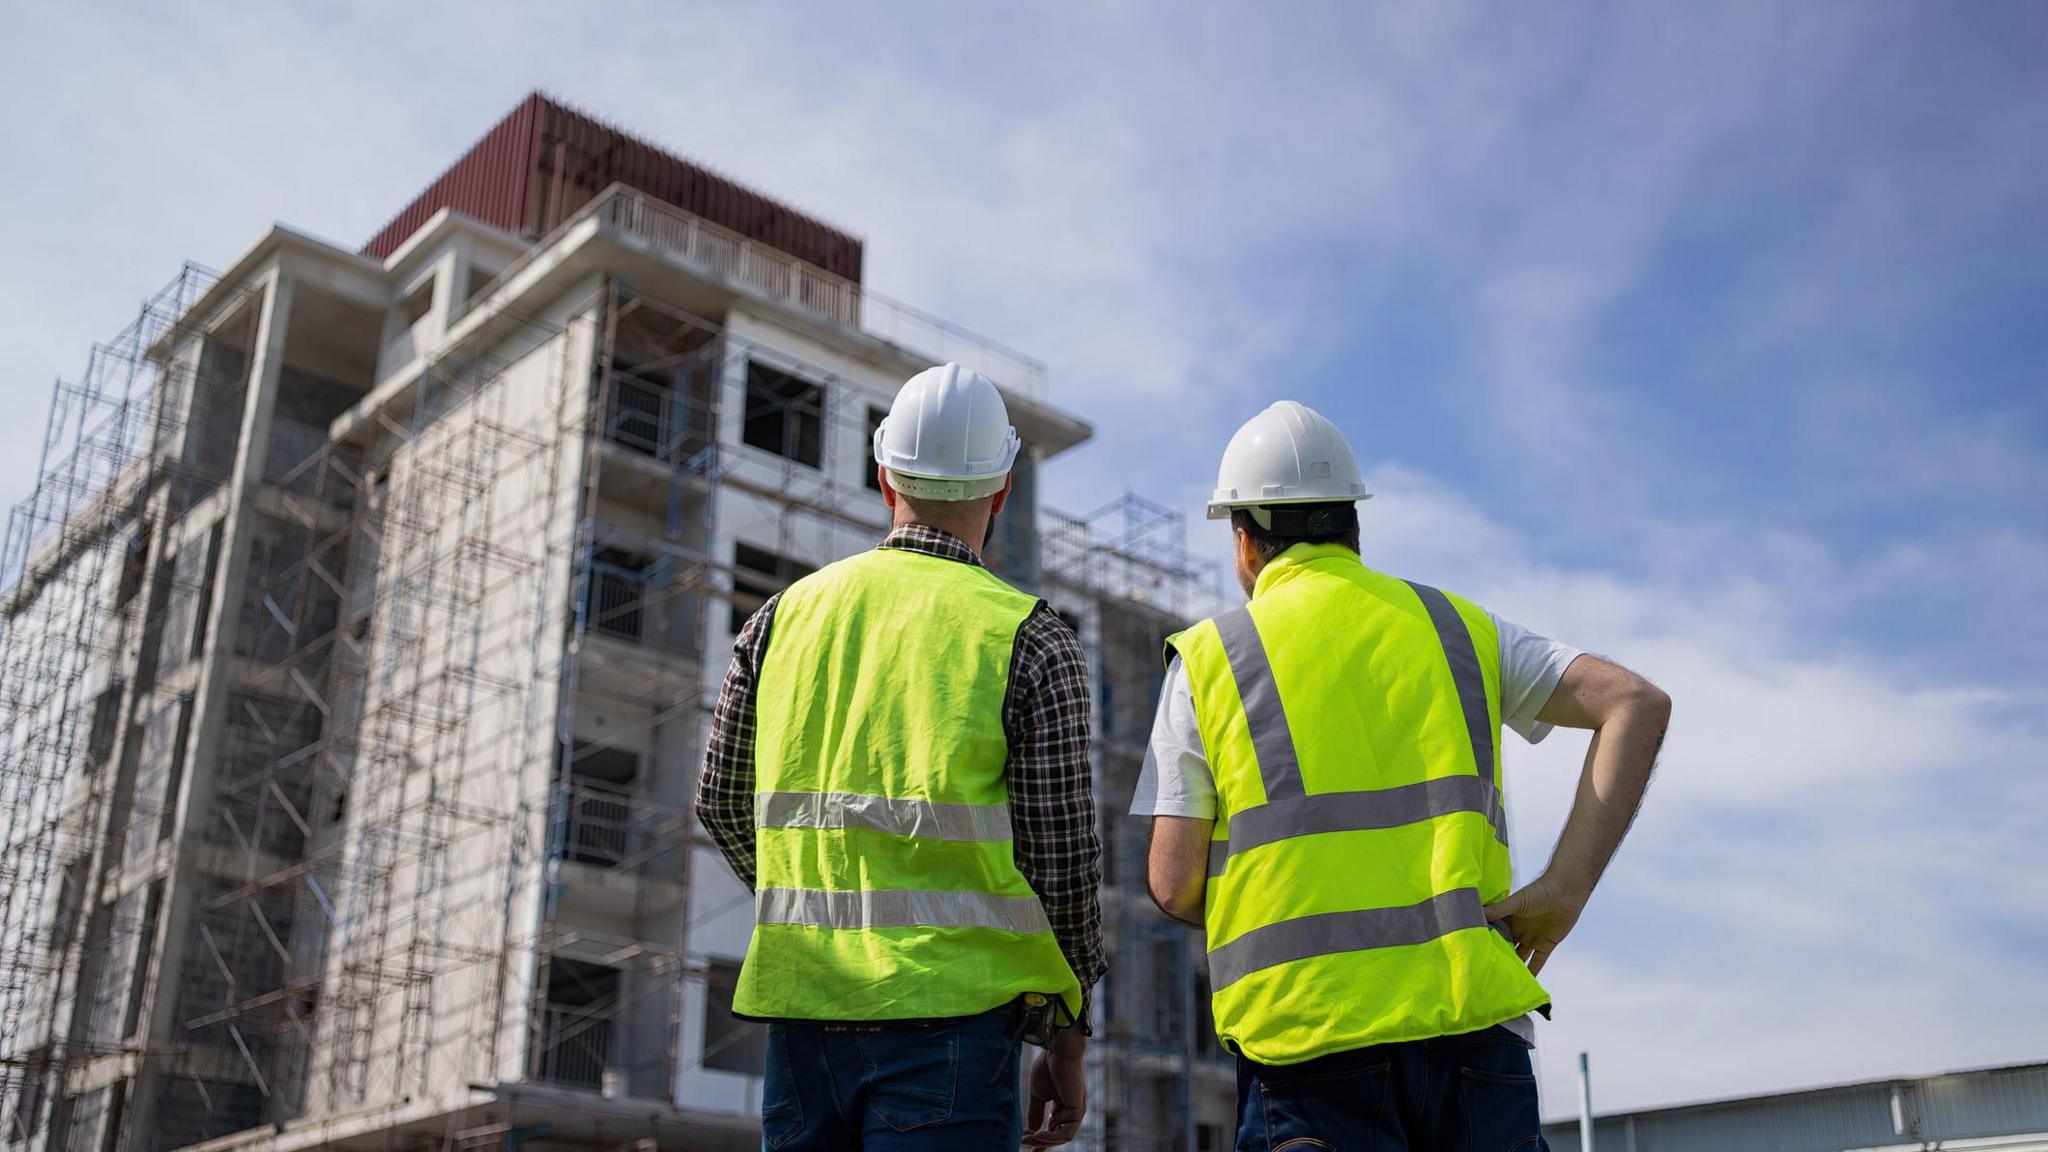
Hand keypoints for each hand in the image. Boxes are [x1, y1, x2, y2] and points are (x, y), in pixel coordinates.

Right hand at [1022, 1029, 1086, 1147]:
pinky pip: (1066, 1134)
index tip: (1024, 1142)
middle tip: (1025, 1144)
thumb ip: (1036, 1112)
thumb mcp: (1038, 1095)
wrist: (1057, 1051)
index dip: (1040, 1139)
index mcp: (1063, 1106)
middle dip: (1041, 1143)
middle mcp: (1071, 1111)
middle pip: (1058, 1136)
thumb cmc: (1048, 1067)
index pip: (1053, 1129)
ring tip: (1027, 1139)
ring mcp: (1076, 1112)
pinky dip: (1050, 1137)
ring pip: (1062, 1138)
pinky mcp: (1078, 1111)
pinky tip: (1036, 1135)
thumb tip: (1030, 1130)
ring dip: (1044, 1141)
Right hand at [1483, 872, 1587, 976]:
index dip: (1485, 942)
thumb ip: (1498, 909)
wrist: (1565, 892)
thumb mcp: (1515, 902)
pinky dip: (1532, 972)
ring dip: (1512, 967)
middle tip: (1483, 972)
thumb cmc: (1539, 891)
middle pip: (1505, 947)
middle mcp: (1518, 930)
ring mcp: (1531, 939)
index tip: (1472, 954)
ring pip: (1519, 957)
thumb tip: (1476, 913)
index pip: (1494, 933)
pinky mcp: (1546, 946)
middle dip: (1497, 958)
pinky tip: (1523, 983)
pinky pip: (1537, 962)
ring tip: (1500, 981)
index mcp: (1508, 919)